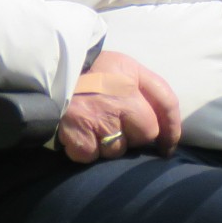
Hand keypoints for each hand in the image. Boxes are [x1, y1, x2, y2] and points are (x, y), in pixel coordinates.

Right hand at [57, 50, 182, 163]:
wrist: (49, 72)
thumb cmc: (92, 71)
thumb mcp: (124, 66)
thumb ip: (149, 88)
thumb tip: (166, 124)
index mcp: (132, 76)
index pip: (166, 103)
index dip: (172, 129)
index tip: (168, 146)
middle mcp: (120, 98)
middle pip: (146, 133)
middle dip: (135, 135)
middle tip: (116, 124)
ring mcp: (98, 118)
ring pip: (118, 149)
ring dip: (110, 145)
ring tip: (95, 126)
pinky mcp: (78, 136)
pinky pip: (92, 156)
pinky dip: (86, 151)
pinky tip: (81, 135)